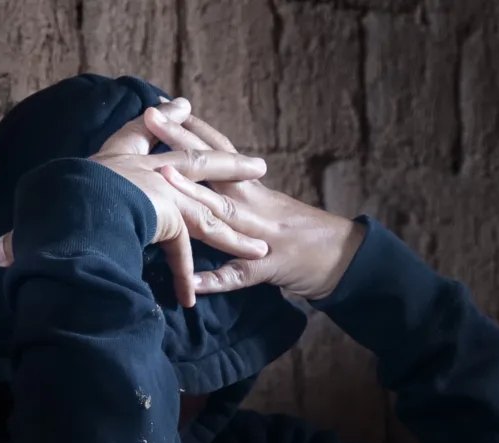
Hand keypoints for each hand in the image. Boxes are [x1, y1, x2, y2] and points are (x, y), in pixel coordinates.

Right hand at [0, 110, 273, 307]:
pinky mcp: (174, 217)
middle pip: (195, 159)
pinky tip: (197, 302)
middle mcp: (145, 169)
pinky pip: (190, 253)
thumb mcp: (37, 216)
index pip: (137, 133)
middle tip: (254, 162)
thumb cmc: (50, 203)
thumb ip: (24, 239)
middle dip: (225, 161)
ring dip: (237, 228)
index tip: (178, 105)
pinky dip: (191, 279)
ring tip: (262, 243)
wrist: (68, 204)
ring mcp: (164, 190)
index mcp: (114, 159)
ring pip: (210, 207)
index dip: (160, 120)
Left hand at [138, 98, 365, 301]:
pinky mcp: (272, 268)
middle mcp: (257, 205)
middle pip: (214, 169)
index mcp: (255, 190)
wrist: (349, 259)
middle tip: (149, 115)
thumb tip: (208, 183)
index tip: (162, 103)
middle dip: (181, 143)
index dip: (192, 127)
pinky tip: (192, 283)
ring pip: (223, 213)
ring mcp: (263, 235)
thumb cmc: (308, 234)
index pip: (221, 150)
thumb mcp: (272, 208)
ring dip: (192, 195)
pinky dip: (216, 280)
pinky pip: (240, 274)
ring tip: (161, 178)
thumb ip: (241, 196)